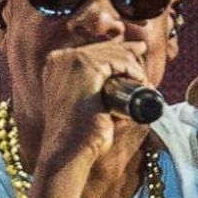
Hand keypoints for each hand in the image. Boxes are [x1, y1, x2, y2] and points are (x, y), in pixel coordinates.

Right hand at [38, 40, 148, 168]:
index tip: (133, 51)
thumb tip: (126, 81)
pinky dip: (132, 69)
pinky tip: (140, 79)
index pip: (90, 51)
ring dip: (131, 65)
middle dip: (125, 50)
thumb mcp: (85, 104)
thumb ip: (97, 89)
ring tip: (142, 80)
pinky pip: (117, 60)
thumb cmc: (78, 135)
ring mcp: (71, 61)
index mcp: (55, 66)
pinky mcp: (86, 67)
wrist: (69, 149)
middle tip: (142, 50)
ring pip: (111, 53)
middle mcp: (59, 59)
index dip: (113, 49)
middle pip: (101, 48)